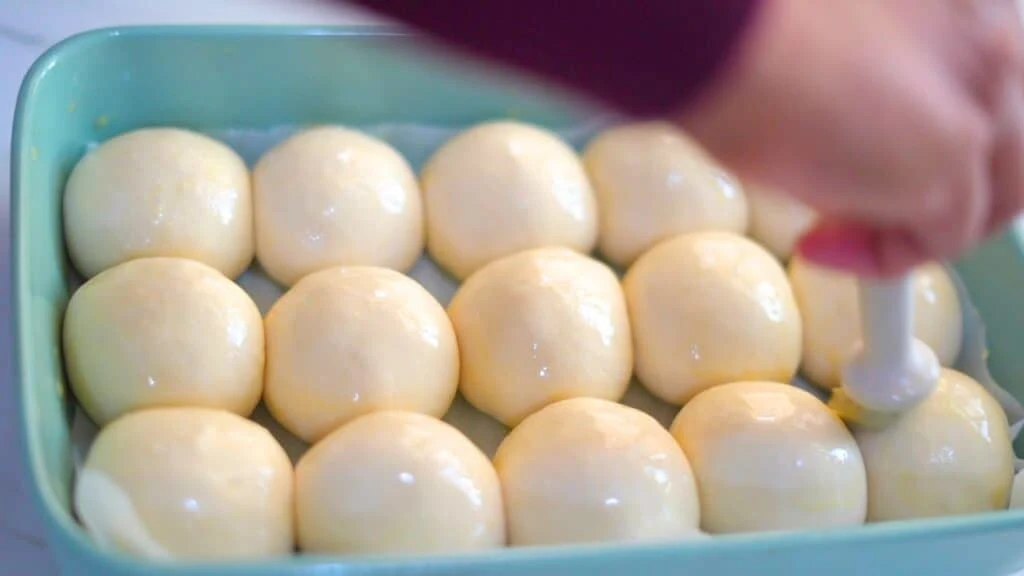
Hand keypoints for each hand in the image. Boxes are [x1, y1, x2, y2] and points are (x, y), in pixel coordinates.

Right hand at [678, 0, 1023, 275]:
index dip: (917, 146)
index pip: (970, 100)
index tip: (863, 172)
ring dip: (920, 230)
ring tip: (845, 243)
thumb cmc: (739, 40)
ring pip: (990, 198)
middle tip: (861, 218)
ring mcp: (977, 108)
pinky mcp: (950, 166)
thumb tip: (837, 150)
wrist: (717, 41)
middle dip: (941, 199)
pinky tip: (824, 250)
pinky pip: (941, 241)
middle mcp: (981, 51)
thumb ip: (857, 95)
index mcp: (950, 18)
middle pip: (1005, 152)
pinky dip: (883, 260)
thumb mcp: (817, 54)